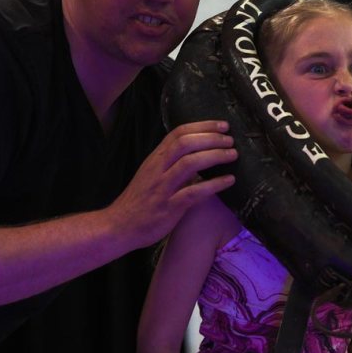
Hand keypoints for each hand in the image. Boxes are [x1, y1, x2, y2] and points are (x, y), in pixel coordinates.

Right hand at [109, 120, 235, 247]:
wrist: (119, 227)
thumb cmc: (139, 202)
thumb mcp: (152, 176)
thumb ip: (172, 165)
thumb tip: (198, 156)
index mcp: (155, 159)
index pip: (178, 133)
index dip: (202, 126)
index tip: (222, 125)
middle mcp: (158, 169)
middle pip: (185, 143)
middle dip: (211, 138)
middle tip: (230, 139)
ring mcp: (162, 188)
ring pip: (189, 163)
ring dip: (214, 156)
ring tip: (232, 155)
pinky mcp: (169, 207)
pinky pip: (193, 192)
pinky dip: (214, 184)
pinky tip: (229, 180)